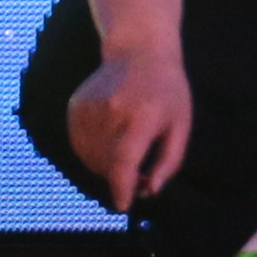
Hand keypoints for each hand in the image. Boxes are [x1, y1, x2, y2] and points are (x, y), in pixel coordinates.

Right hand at [67, 39, 196, 210]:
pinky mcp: (75, 109)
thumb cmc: (167, 91)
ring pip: (90, 158)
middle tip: (138, 175)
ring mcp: (89, 110)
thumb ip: (169, 161)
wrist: (138, 52)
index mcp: (143, 116)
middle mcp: (112, 113)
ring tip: (126, 151)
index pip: (124, 160)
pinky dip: (92, 152)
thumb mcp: (181, 124)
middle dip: (121, 177)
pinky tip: (110, 139)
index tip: (123, 205)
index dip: (121, 187)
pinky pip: (79, 145)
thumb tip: (149, 191)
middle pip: (107, 165)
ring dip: (106, 166)